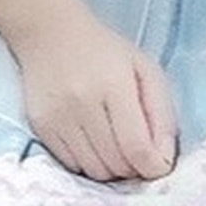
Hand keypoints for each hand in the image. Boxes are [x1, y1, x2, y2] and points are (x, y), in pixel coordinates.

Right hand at [11, 9, 179, 183]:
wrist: (50, 34)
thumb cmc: (106, 53)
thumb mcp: (145, 71)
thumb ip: (162, 115)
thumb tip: (163, 160)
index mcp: (114, 85)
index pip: (136, 146)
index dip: (153, 167)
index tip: (159, 166)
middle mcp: (83, 103)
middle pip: (116, 164)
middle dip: (134, 167)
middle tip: (137, 152)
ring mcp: (58, 118)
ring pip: (94, 171)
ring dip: (112, 169)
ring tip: (115, 147)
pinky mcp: (42, 128)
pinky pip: (72, 165)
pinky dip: (89, 163)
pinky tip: (93, 144)